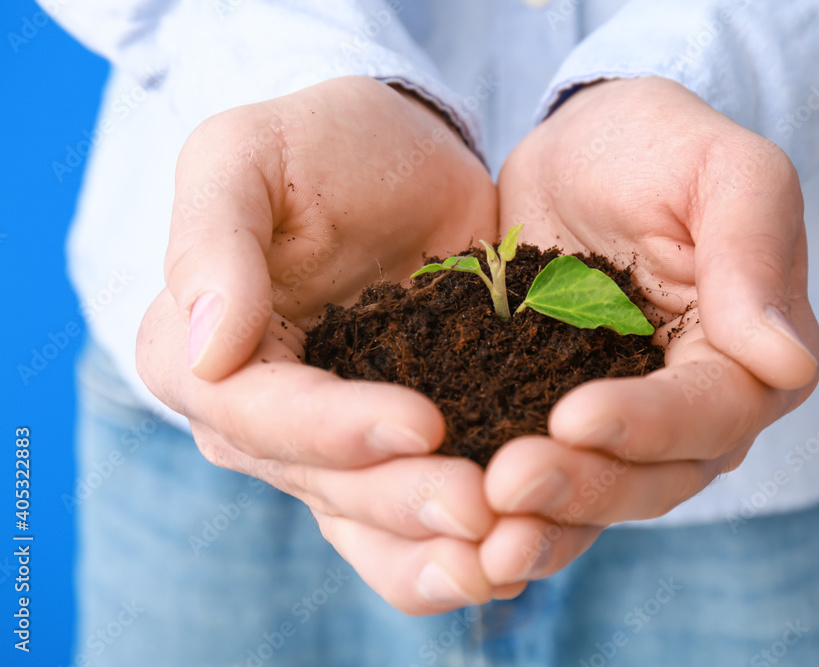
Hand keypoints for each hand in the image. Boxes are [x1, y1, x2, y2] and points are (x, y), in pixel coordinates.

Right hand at [136, 77, 522, 613]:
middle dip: (404, 502)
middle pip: (326, 485)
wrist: (400, 158)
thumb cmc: (317, 145)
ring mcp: (329, 446)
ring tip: (510, 553)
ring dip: (437, 551)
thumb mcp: (245, 157)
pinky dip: (462, 549)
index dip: (335, 431)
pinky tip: (518, 555)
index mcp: (199, 357)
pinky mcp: (397, 450)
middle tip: (487, 508)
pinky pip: (417, 520)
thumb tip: (207, 352)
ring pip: (373, 524)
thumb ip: (212, 242)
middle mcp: (257, 421)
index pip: (259, 415)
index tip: (423, 424)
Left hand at [479, 77, 818, 583]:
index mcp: (751, 355)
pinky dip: (512, 512)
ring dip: (546, 522)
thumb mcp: (720, 169)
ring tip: (482, 532)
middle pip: (655, 477)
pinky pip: (548, 477)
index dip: (648, 424)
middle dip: (585, 486)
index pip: (712, 410)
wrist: (583, 151)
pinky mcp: (561, 421)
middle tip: (507, 484)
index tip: (574, 416)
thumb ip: (754, 251)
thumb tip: (784, 361)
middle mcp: (699, 410)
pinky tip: (463, 528)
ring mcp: (628, 426)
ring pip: (600, 497)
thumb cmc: (660, 146)